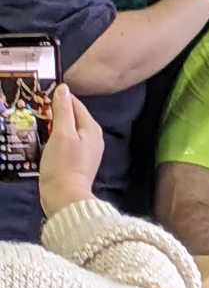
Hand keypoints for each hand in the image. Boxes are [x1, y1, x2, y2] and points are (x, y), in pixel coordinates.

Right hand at [39, 84, 103, 216]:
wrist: (65, 198)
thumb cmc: (64, 165)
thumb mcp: (61, 134)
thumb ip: (63, 111)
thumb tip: (63, 89)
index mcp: (92, 128)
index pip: (75, 104)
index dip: (59, 98)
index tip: (41, 96)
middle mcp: (93, 138)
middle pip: (73, 117)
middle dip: (56, 113)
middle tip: (37, 110)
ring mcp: (87, 151)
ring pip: (69, 131)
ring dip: (54, 127)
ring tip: (38, 125)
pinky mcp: (78, 162)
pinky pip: (66, 144)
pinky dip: (56, 140)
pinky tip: (45, 143)